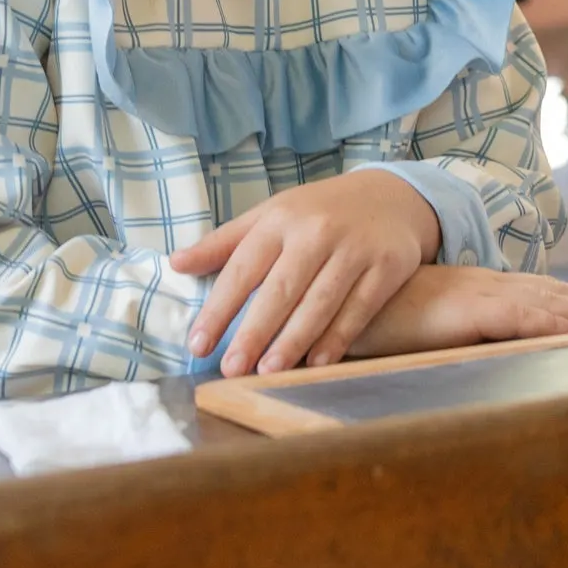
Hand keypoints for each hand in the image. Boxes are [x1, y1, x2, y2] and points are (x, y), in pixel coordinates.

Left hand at [170, 171, 442, 376]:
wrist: (391, 197)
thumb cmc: (318, 213)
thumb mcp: (272, 215)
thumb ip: (225, 243)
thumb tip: (175, 264)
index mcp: (281, 219)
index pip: (242, 267)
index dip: (218, 308)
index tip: (197, 344)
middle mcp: (316, 232)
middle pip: (281, 288)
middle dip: (254, 331)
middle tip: (232, 368)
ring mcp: (354, 249)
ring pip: (319, 302)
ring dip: (293, 340)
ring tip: (269, 371)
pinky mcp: (387, 266)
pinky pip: (358, 308)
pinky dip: (337, 338)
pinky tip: (317, 362)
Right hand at [346, 265, 567, 359]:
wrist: (339, 296)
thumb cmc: (374, 314)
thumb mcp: (421, 324)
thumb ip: (449, 332)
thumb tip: (473, 352)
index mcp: (476, 289)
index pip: (536, 292)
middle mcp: (484, 286)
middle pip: (551, 293)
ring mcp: (477, 294)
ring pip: (545, 302)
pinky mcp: (465, 311)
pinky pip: (518, 318)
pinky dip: (552, 324)